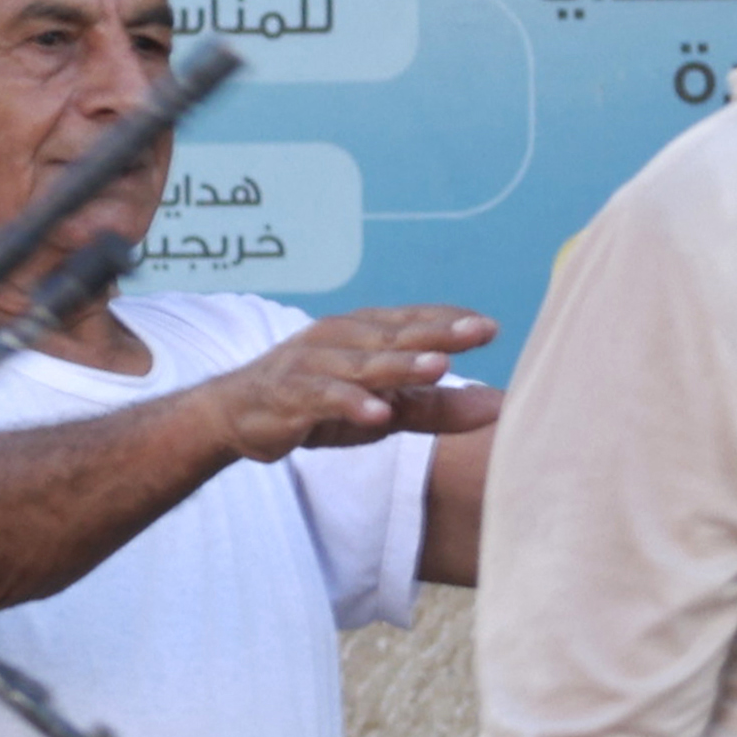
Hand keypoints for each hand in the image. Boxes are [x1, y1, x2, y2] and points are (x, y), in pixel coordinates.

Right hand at [197, 301, 500, 462]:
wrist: (237, 415)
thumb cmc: (317, 404)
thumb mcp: (385, 408)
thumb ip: (437, 407)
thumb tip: (500, 406)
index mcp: (365, 333)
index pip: (415, 321)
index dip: (450, 322)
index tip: (490, 327)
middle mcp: (340, 339)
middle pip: (395, 336)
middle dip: (437, 333)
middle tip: (478, 333)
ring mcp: (312, 364)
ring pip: (363, 364)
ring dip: (401, 365)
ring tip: (440, 367)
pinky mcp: (289, 395)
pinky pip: (323, 397)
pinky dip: (349, 404)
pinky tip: (377, 414)